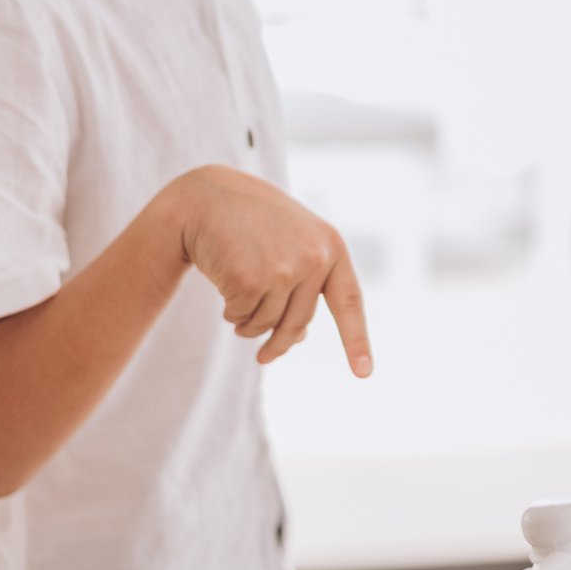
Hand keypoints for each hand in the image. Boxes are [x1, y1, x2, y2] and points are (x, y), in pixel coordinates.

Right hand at [165, 164, 372, 373]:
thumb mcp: (289, 244)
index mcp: (331, 246)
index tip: (364, 373)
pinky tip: (224, 286)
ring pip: (267, 324)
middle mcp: (313, 257)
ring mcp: (283, 268)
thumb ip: (303, 284)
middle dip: (278, 343)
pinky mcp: (249, 278)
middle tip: (265, 357)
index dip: (357, 341)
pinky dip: (231, 313)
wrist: (206, 196)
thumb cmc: (252, 222)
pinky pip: (242, 317)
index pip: (349, 302)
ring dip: (249, 325)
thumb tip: (297, 339)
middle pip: (299, 324)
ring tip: (239, 300)